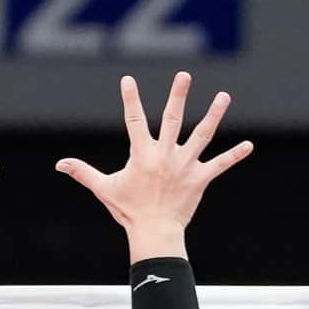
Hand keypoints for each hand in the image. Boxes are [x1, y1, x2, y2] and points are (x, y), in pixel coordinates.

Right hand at [57, 72, 251, 261]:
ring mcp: (185, 165)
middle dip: (177, 95)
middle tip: (184, 75)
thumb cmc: (129, 211)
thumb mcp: (104, 189)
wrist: (153, 233)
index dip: (130, 98)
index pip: (133, 120)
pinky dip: (234, 156)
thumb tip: (60, 165)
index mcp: (142, 154)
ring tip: (223, 96)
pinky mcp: (200, 179)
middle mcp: (165, 155)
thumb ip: (83, 173)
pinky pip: (220, 165)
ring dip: (214, 115)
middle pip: (172, 119)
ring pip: (202, 135)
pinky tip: (249, 145)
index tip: (128, 80)